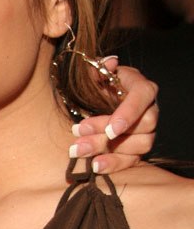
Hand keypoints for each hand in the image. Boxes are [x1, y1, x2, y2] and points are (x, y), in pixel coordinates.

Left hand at [68, 59, 157, 174]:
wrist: (99, 103)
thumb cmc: (101, 86)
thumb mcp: (97, 74)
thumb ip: (100, 68)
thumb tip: (109, 62)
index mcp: (142, 88)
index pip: (143, 98)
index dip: (129, 114)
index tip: (111, 130)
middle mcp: (150, 110)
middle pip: (142, 126)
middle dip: (108, 133)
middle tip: (78, 133)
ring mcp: (146, 132)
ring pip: (138, 146)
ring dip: (107, 150)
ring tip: (77, 149)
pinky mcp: (138, 150)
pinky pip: (132, 161)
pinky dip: (113, 165)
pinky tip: (94, 166)